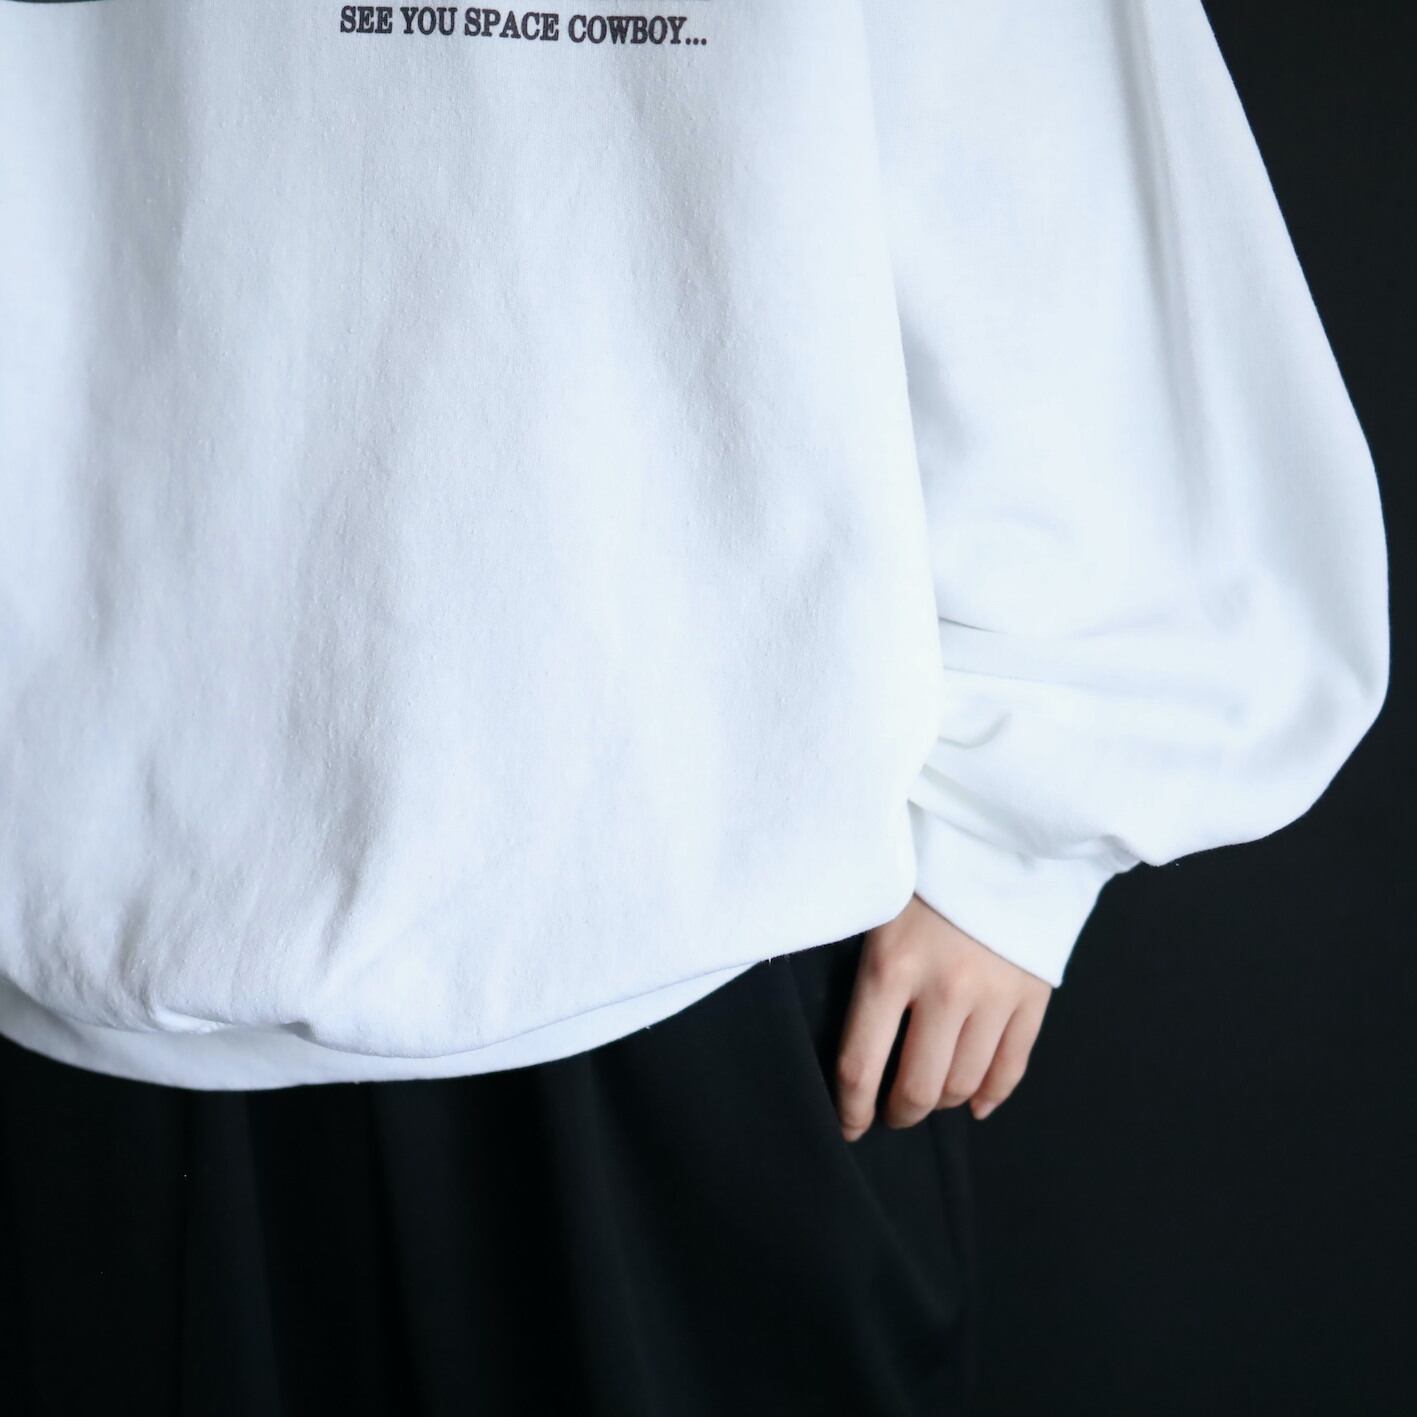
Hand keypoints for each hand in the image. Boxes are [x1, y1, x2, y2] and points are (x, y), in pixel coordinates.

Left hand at [834, 893, 1051, 1139]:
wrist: (994, 831)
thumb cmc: (918, 869)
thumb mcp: (873, 910)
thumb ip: (862, 972)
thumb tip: (851, 1039)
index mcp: (891, 967)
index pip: (861, 1064)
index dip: (851, 1109)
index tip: (847, 1126)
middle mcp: (944, 990)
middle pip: (919, 1087)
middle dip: (898, 1112)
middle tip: (889, 1113)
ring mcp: (995, 996)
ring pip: (965, 1084)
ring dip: (941, 1103)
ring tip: (926, 1098)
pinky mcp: (1033, 994)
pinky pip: (1012, 1067)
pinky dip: (991, 1096)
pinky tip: (974, 1104)